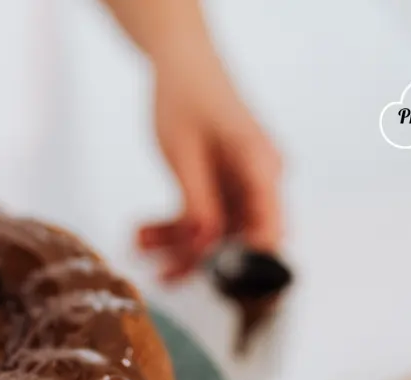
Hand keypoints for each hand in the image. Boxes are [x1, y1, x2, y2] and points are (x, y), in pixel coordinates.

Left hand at [138, 57, 283, 282]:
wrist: (180, 64)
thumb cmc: (186, 97)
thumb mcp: (184, 155)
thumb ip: (198, 205)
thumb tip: (206, 248)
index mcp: (263, 167)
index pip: (269, 230)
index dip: (249, 264)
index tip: (219, 284)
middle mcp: (261, 178)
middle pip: (240, 236)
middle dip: (200, 258)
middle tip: (164, 274)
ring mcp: (243, 182)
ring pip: (217, 231)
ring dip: (179, 243)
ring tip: (141, 245)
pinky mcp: (223, 185)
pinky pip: (203, 217)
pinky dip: (175, 226)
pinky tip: (144, 233)